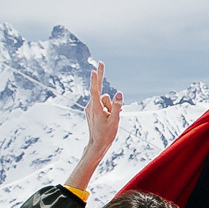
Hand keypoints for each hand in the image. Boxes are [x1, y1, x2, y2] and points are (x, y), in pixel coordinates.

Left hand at [69, 59, 123, 191]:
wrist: (97, 145)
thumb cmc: (106, 134)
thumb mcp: (115, 121)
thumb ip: (117, 106)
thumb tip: (118, 93)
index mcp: (96, 108)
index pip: (95, 91)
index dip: (96, 80)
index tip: (94, 70)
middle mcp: (91, 106)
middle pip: (99, 91)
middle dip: (100, 78)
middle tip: (100, 62)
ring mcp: (90, 108)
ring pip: (104, 99)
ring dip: (109, 105)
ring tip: (110, 117)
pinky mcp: (91, 110)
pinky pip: (101, 103)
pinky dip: (107, 107)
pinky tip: (109, 116)